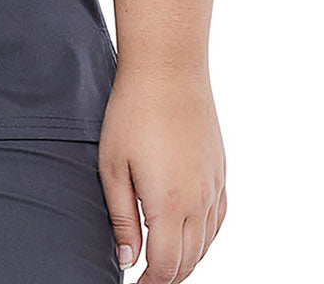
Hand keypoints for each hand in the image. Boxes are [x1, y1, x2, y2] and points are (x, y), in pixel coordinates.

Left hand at [97, 62, 226, 280]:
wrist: (168, 70)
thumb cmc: (132, 113)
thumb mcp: (113, 166)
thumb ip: (121, 218)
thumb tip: (127, 259)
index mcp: (169, 205)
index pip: (165, 265)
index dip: (149, 282)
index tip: (134, 283)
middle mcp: (198, 201)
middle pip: (188, 260)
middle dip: (167, 276)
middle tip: (145, 277)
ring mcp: (214, 186)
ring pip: (206, 243)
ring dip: (187, 259)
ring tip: (163, 262)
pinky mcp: (220, 171)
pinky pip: (219, 219)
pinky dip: (205, 237)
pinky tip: (191, 235)